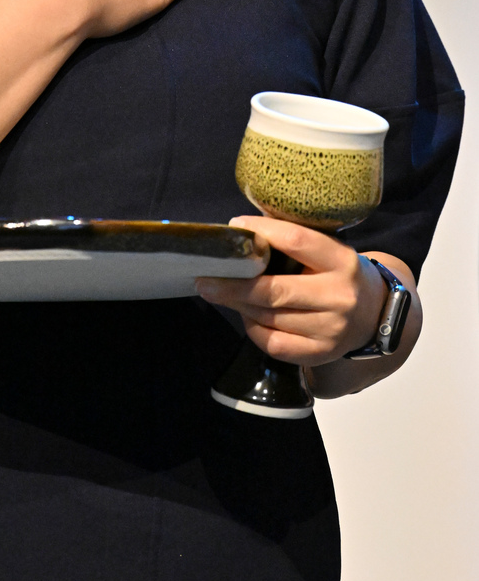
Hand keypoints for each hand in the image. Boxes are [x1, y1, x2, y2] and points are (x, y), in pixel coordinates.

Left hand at [195, 216, 387, 366]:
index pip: (296, 240)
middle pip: (275, 290)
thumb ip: (292, 241)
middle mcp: (340, 296)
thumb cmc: (338, 273)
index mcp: (342, 260)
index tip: (233, 227)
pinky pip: (274, 343)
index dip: (260, 233)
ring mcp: (332, 330)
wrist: (376, 314)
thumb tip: (239, 231)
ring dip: (239, 305)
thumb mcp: (328, 249)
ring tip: (221, 293)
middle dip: (233, 285)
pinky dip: (254, 329)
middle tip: (204, 278)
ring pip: (270, 318)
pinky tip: (248, 316)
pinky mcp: (321, 353)